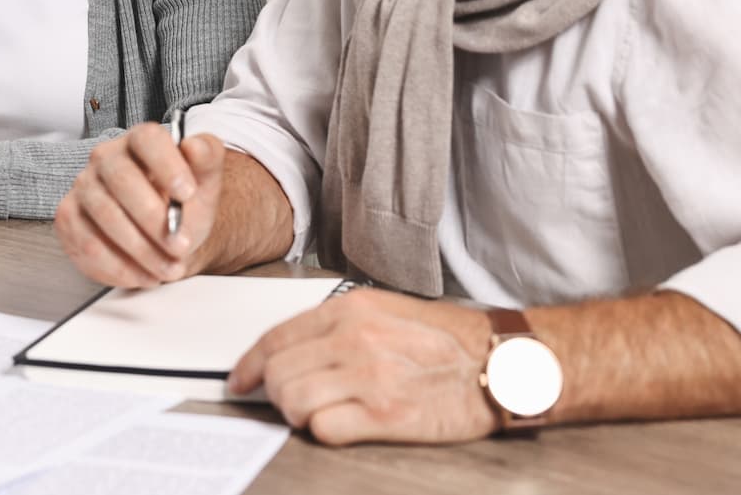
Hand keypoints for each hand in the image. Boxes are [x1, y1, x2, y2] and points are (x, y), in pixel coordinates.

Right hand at [55, 122, 225, 286]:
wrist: (168, 232)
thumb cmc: (183, 203)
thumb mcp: (205, 181)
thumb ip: (207, 159)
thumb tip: (194, 146)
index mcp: (140, 141)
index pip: (147, 139)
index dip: (167, 165)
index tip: (187, 194)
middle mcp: (105, 158)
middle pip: (123, 181)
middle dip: (154, 221)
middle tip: (180, 246)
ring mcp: (83, 187)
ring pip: (106, 218)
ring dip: (141, 251)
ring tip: (168, 267)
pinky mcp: (69, 218)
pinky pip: (88, 245)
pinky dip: (120, 268)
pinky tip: (143, 274)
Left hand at [228, 289, 498, 445]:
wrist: (500, 362)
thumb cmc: (449, 339)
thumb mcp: (387, 311)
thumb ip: (339, 326)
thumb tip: (294, 350)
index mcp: (350, 309)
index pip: (276, 337)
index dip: (249, 363)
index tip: (240, 380)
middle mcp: (354, 339)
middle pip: (278, 372)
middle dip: (274, 392)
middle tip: (288, 401)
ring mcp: (368, 377)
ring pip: (293, 400)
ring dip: (296, 413)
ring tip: (316, 414)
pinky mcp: (385, 415)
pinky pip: (323, 429)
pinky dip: (322, 431)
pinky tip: (339, 425)